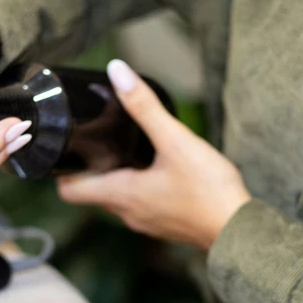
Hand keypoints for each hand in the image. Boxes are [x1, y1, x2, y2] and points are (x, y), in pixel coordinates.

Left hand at [57, 60, 250, 250]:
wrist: (240, 230)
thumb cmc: (208, 190)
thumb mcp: (176, 141)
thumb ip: (145, 107)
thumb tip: (117, 72)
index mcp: (121, 195)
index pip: (70, 191)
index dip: (62, 170)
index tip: (67, 147)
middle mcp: (128, 214)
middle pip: (92, 193)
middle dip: (90, 167)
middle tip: (95, 139)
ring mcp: (147, 223)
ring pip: (118, 200)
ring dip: (116, 178)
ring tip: (124, 149)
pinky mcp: (166, 225)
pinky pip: (141, 206)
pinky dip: (139, 188)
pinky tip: (157, 170)